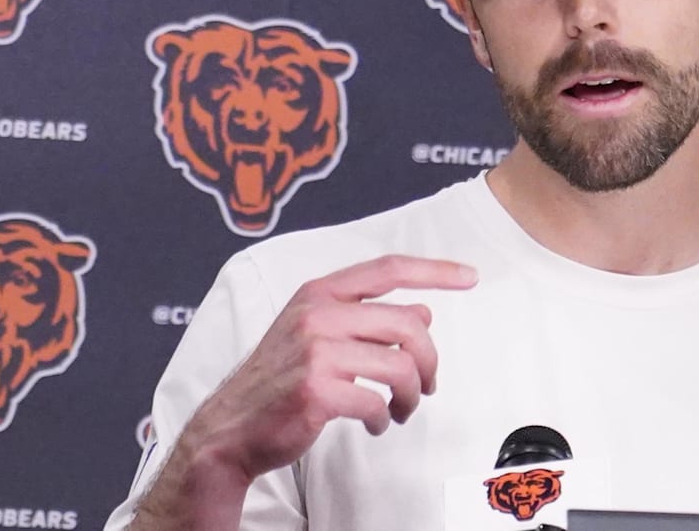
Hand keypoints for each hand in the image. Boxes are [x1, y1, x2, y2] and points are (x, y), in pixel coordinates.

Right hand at [182, 254, 477, 482]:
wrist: (229, 429)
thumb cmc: (278, 381)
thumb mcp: (317, 335)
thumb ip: (366, 318)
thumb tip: (422, 312)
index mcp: (319, 293)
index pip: (389, 269)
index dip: (435, 271)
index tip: (470, 276)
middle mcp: (317, 315)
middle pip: (409, 325)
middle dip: (429, 361)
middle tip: (426, 385)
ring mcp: (315, 352)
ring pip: (400, 366)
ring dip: (410, 395)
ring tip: (400, 408)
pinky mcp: (317, 390)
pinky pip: (377, 402)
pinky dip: (384, 418)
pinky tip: (374, 423)